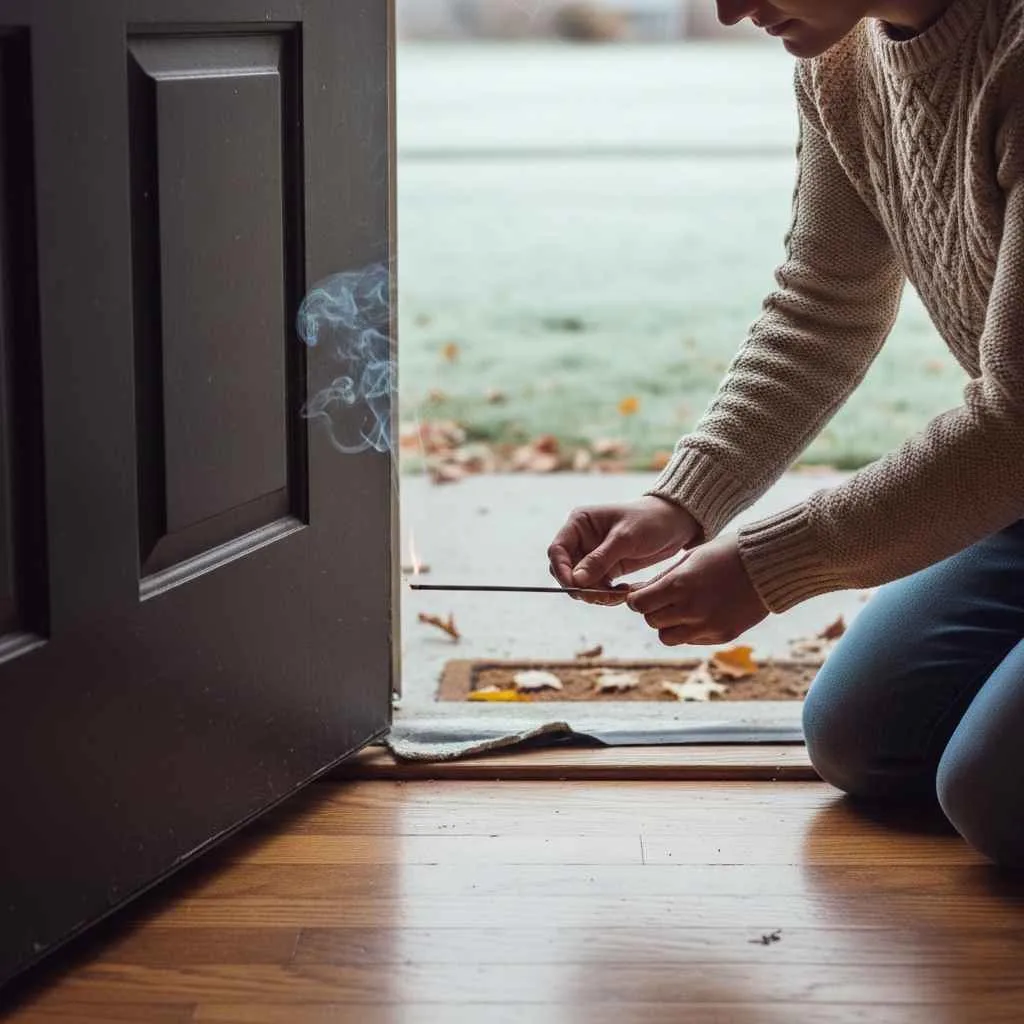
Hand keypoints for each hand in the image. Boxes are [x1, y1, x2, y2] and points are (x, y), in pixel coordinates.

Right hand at [548, 496, 699, 605]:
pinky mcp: (607, 568)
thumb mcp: (625, 538)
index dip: (561, 571)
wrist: (676, 523)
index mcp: (579, 523)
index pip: (557, 551)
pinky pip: (597, 587)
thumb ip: (600, 559)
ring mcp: (593, 555)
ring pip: (581, 584)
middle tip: (601, 596)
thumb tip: (576, 581)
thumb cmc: (650, 521)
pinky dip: (606, 595)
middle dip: (580, 587)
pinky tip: (623, 591)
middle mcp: (582, 539)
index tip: (575, 587)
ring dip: (596, 594)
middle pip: (566, 571)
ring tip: (619, 594)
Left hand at [627, 533, 768, 644]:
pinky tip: (701, 613)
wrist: (768, 565)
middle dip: (652, 610)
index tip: (640, 595)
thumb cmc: (726, 553)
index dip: (636, 600)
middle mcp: (690, 609)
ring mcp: (707, 625)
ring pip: (667, 637)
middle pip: (652, 621)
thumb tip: (637, 593)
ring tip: (680, 609)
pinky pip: (691, 640)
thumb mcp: (690, 558)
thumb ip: (662, 578)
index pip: (639, 604)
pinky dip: (689, 630)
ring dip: (668, 625)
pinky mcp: (722, 635)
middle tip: (662, 600)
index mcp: (679, 585)